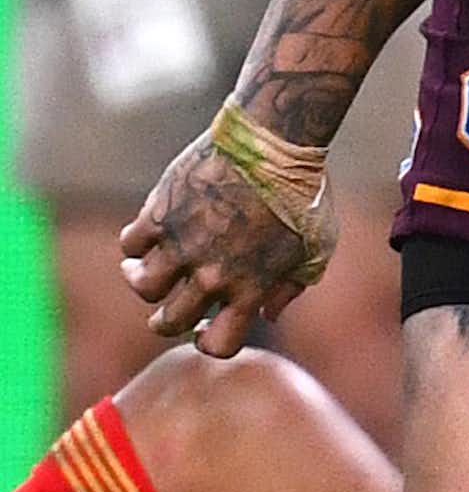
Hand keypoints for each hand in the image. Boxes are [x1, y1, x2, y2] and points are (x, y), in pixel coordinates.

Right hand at [119, 128, 333, 356]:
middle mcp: (212, 275)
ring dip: (140, 283)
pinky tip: (146, 237)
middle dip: (167, 320)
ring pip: (142, 287)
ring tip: (143, 271)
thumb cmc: (303, 198)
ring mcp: (182, 246)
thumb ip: (290, 288)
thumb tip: (268, 314)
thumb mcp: (315, 250)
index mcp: (250, 289)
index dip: (209, 343)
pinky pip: (129, 244)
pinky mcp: (159, 214)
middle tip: (168, 306)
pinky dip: (134, 245)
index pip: (218, 345)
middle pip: (169, 322)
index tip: (207, 327)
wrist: (274, 146)